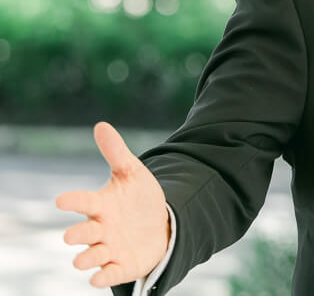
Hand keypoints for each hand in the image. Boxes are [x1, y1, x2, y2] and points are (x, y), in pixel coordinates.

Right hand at [56, 122, 169, 287]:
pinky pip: (109, 275)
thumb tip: (101, 125)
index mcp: (101, 205)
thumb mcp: (132, 173)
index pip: (84, 202)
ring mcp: (110, 249)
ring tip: (82, 261)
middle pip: (83, 233)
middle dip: (76, 235)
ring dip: (86, 258)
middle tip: (70, 235)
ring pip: (92, 257)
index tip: (61, 200)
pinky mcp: (121, 266)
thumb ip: (116, 152)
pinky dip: (103, 277)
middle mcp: (101, 229)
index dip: (73, 201)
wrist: (161, 224)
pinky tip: (99, 278)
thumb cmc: (139, 198)